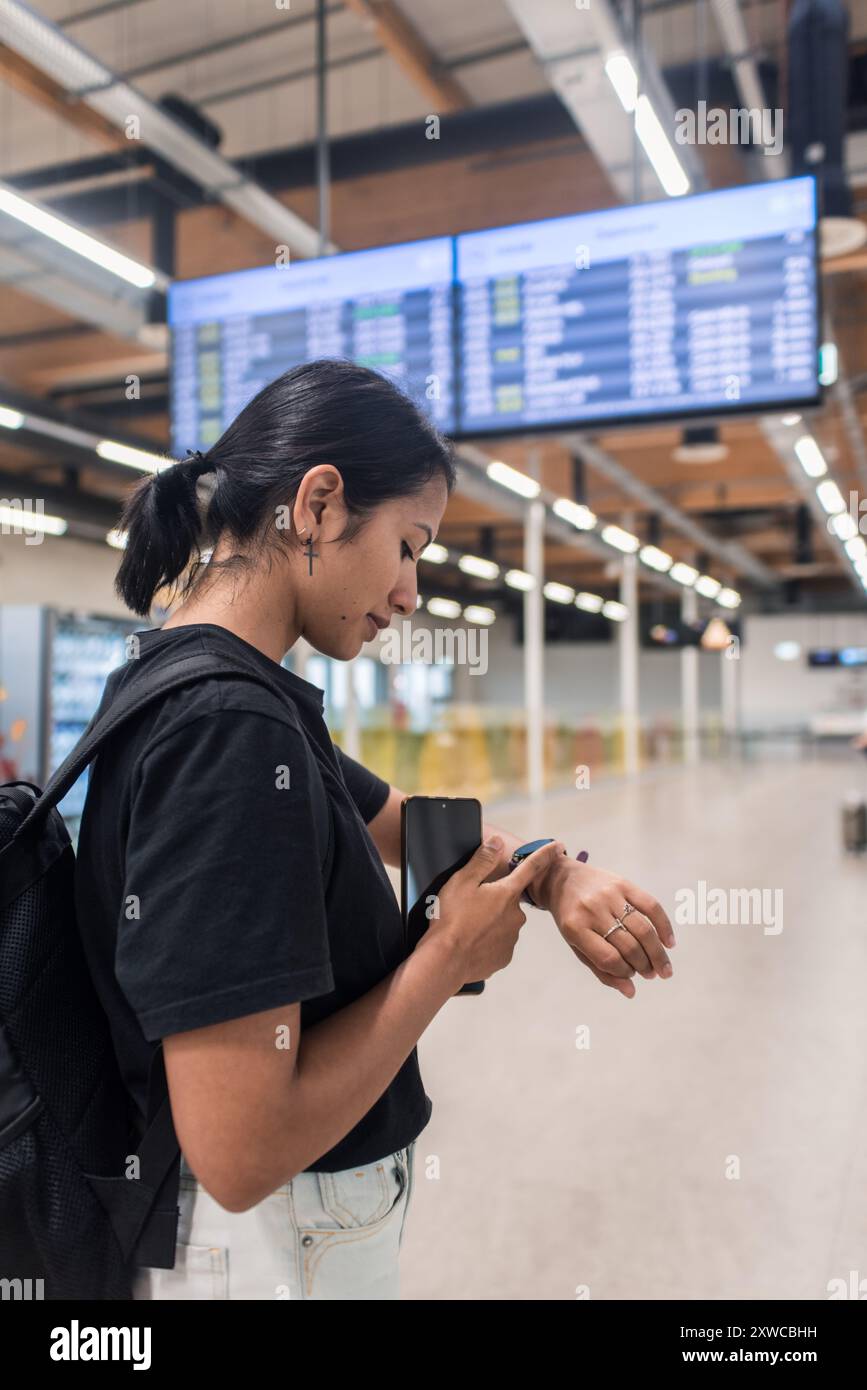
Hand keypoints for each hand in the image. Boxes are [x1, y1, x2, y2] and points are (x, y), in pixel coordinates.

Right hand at [424, 837, 564, 984]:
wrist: (445, 960)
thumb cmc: (451, 919)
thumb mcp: (462, 881)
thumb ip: (482, 860)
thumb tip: (498, 842)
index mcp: (507, 893)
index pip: (531, 867)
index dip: (545, 854)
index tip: (559, 846)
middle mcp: (516, 916)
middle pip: (509, 900)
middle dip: (495, 901)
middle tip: (470, 907)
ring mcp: (511, 938)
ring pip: (503, 923)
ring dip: (490, 922)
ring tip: (466, 927)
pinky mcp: (503, 957)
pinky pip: (498, 944)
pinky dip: (486, 941)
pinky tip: (470, 942)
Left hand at [535, 858, 674, 999]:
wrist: (562, 879)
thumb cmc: (571, 918)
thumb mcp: (576, 945)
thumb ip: (602, 970)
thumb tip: (631, 992)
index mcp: (575, 928)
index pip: (608, 958)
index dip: (625, 972)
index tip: (631, 975)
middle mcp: (592, 910)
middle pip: (628, 945)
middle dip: (644, 965)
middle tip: (651, 975)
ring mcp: (608, 895)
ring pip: (643, 928)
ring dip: (657, 953)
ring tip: (663, 968)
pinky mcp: (623, 883)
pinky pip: (651, 905)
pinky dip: (664, 926)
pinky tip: (669, 943)